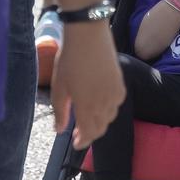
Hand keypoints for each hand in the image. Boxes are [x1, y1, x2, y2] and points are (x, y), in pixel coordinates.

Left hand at [51, 22, 123, 148]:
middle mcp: (104, 104)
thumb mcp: (59, 87)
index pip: (89, 133)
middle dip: (90, 134)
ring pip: (110, 117)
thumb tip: (59, 130)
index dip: (83, 142)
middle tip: (78, 133)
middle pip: (101, 128)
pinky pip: (117, 104)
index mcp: (87, 107)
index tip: (76, 144)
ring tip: (87, 118)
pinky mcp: (120, 84)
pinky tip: (100, 103)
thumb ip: (60, 111)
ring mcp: (115, 94)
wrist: (88, 35)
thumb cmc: (69, 59)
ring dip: (99, 122)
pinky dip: (109, 110)